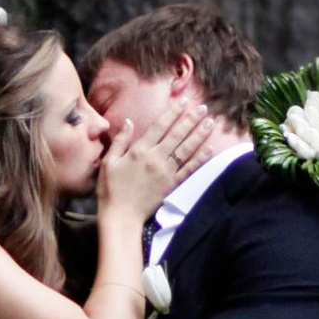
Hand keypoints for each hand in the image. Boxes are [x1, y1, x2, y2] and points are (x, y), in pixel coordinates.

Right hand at [98, 101, 215, 227]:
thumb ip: (120, 141)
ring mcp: (165, 171)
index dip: (173, 112)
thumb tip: (129, 122)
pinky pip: (188, 169)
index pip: (160, 126)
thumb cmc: (110, 189)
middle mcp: (155, 158)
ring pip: (186, 149)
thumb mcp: (108, 162)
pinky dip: (200, 159)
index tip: (184, 101)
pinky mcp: (171, 184)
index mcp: (139, 150)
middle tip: (203, 107)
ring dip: (199, 135)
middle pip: (177, 134)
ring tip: (210, 122)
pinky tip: (209, 149)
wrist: (121, 216)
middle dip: (191, 119)